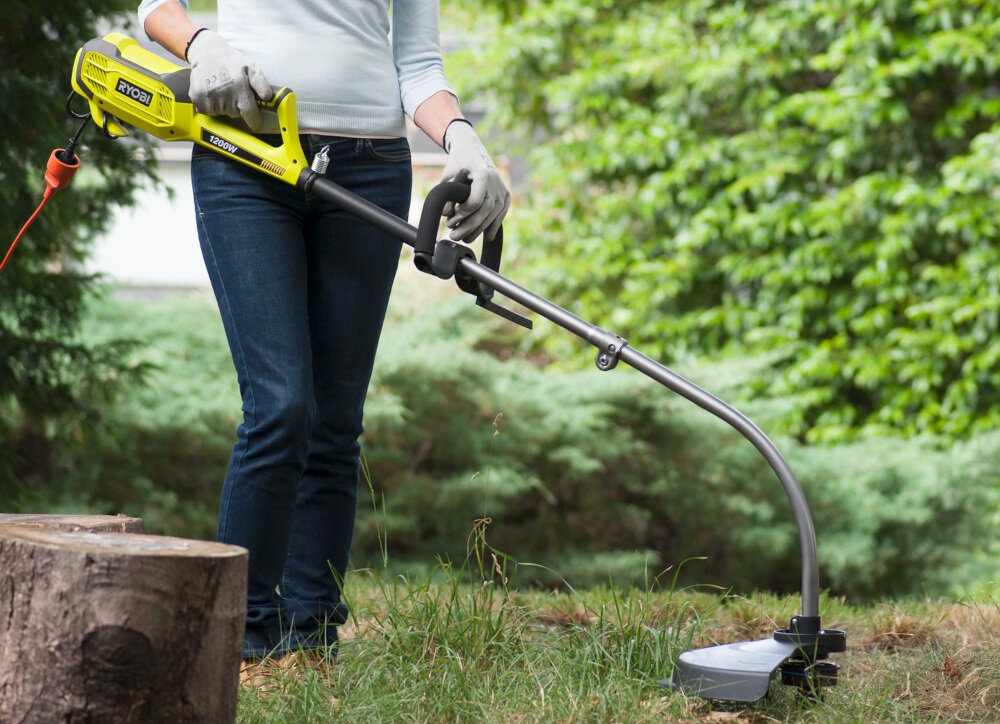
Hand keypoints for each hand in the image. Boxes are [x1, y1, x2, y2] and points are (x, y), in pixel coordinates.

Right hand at [186, 29, 272, 130]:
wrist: (207, 51)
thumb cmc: (232, 62)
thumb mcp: (251, 68)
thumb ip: (262, 84)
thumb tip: (268, 98)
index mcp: (239, 87)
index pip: (249, 114)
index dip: (254, 121)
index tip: (255, 123)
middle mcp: (224, 92)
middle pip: (234, 114)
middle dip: (236, 107)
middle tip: (233, 92)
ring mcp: (209, 95)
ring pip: (221, 113)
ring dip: (223, 106)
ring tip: (222, 90)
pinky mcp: (197, 96)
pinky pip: (207, 111)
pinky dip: (210, 105)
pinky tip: (212, 93)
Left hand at [440, 120, 510, 242]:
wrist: (473, 151)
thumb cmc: (458, 162)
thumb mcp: (448, 175)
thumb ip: (447, 194)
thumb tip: (447, 215)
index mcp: (483, 175)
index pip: (475, 202)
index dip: (463, 214)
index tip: (451, 219)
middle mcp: (496, 182)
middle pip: (485, 211)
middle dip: (469, 227)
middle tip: (453, 236)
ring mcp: (503, 189)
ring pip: (493, 215)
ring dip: (479, 230)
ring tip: (465, 238)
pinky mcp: (506, 195)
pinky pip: (501, 214)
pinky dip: (493, 226)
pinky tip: (486, 236)